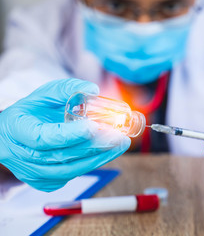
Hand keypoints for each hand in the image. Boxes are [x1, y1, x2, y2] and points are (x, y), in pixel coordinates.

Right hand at [0, 79, 130, 191]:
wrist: (15, 136)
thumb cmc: (31, 113)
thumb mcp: (44, 95)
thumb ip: (67, 89)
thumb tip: (92, 89)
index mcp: (18, 130)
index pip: (44, 137)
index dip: (70, 135)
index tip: (93, 127)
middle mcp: (23, 156)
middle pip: (63, 156)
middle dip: (94, 146)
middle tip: (118, 135)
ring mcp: (34, 173)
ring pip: (71, 170)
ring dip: (100, 157)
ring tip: (120, 144)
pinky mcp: (47, 182)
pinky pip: (73, 174)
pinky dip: (93, 163)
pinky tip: (108, 152)